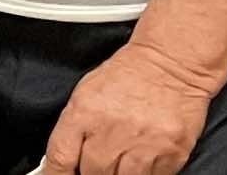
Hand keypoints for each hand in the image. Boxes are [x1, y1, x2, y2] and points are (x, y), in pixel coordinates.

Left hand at [41, 39, 211, 174]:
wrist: (170, 63)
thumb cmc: (127, 76)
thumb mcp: (87, 93)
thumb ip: (74, 128)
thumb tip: (65, 161)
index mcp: (85, 113)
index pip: (61, 157)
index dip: (55, 174)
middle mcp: (112, 131)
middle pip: (93, 174)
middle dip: (92, 171)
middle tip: (97, 162)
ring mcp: (143, 145)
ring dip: (119, 174)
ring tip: (122, 157)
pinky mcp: (171, 154)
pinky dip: (145, 173)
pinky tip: (143, 157)